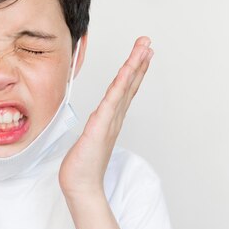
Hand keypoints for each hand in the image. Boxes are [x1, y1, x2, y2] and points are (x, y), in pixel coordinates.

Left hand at [59, 37, 153, 204]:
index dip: (135, 70)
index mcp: (111, 119)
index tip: (142, 53)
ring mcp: (109, 121)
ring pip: (124, 88)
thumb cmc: (83, 165)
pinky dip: (120, 85)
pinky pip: (111, 101)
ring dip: (134, 67)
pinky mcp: (100, 126)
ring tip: (144, 49)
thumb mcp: (90, 138)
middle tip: (148, 43)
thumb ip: (97, 126)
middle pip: (130, 84)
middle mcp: (114, 118)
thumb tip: (99, 118)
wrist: (81, 186)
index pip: (125, 90)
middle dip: (139, 62)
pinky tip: (126, 71)